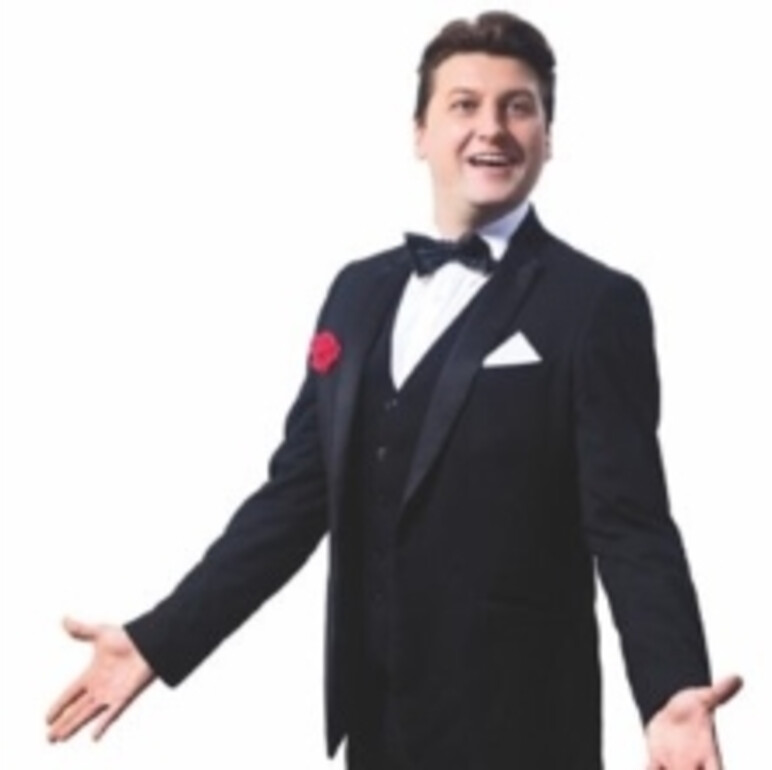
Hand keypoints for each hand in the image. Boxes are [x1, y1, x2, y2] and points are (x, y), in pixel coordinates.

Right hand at [46, 616, 155, 741]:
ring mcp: (112, 693)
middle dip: (63, 722)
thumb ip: (82, 630)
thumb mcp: (101, 633)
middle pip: (77, 709)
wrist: (149, 641)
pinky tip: (93, 737)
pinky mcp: (125, 696)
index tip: (47, 718)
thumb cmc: (128, 637)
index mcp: (93, 673)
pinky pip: (112, 714)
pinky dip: (103, 725)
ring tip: (58, 739)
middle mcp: (100, 687)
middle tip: (49, 737)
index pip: (71, 693)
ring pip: (88, 714)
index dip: (59, 705)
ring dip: (74, 726)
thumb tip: (64, 619)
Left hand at [645, 675, 741, 769]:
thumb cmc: (691, 706)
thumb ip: (719, 692)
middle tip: (680, 766)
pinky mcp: (656, 760)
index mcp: (707, 753)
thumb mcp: (704, 698)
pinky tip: (647, 768)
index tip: (706, 769)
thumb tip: (737, 678)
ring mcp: (673, 763)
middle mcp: (691, 763)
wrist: (671, 709)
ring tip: (666, 765)